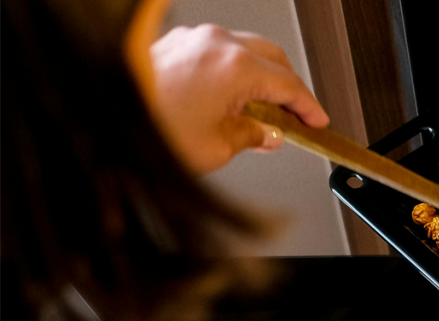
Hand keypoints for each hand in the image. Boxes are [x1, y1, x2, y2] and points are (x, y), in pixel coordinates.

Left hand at [148, 24, 329, 173]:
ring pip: (247, 50)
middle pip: (274, 59)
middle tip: (295, 117)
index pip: (290, 85)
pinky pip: (218, 51)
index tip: (318, 121)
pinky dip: (233, 71)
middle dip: (289, 87)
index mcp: (236, 67)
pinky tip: (231, 97)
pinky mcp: (175, 43)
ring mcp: (195, 39)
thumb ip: (252, 136)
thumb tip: (267, 133)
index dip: (309, 107)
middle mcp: (217, 44)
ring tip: (261, 111)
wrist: (103, 118)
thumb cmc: (153, 130)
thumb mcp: (218, 147)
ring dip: (261, 77)